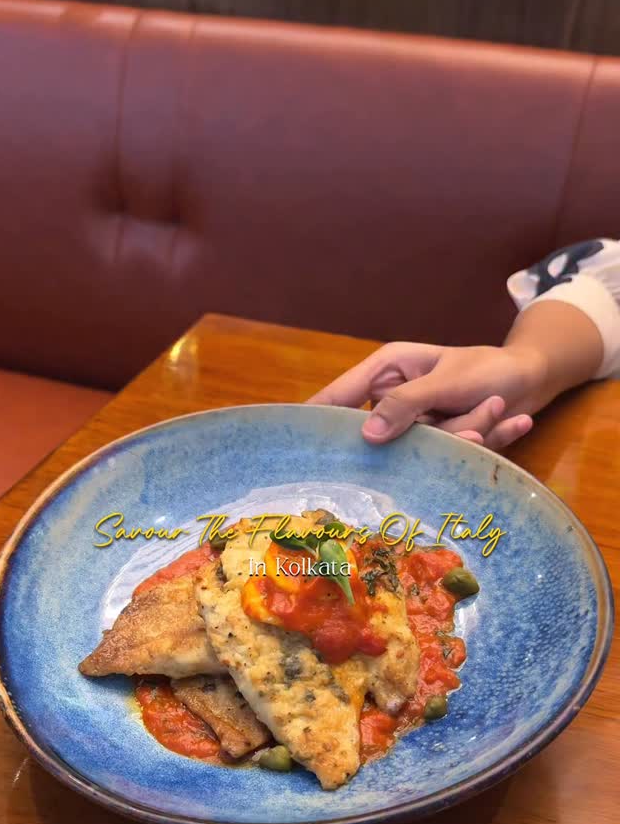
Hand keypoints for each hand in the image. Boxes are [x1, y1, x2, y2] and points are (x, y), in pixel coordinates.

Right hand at [308, 342, 542, 448]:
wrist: (531, 379)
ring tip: (494, 404)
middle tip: (468, 419)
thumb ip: (406, 405)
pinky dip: (485, 438)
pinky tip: (512, 419)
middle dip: (433, 432)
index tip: (292, 445)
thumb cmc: (487, 369)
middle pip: (388, 434)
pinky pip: (453, 454)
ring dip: (469, 430)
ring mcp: (416, 425)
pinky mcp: (439, 443)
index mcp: (387, 370)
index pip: (340, 395)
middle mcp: (396, 399)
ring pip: (427, 449)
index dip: (318, 418)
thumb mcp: (446, 382)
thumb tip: (367, 434)